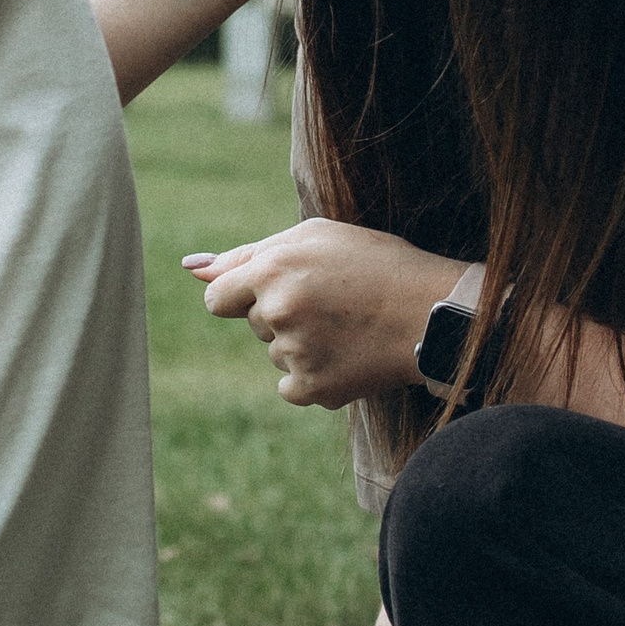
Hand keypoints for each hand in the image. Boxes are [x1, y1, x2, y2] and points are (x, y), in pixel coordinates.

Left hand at [184, 219, 461, 408]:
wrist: (433, 314)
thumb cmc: (376, 264)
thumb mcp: (316, 237)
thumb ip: (249, 254)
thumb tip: (192, 270)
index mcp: (273, 268)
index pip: (219, 299)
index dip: (242, 296)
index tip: (271, 295)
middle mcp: (277, 311)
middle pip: (255, 325)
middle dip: (283, 314)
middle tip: (333, 303)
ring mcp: (294, 353)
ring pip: (276, 354)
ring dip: (301, 344)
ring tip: (349, 327)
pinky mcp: (313, 388)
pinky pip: (290, 386)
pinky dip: (313, 376)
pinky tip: (347, 356)